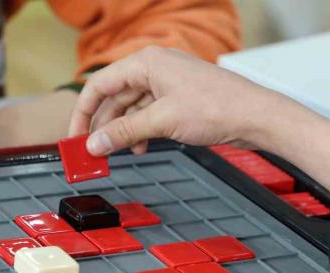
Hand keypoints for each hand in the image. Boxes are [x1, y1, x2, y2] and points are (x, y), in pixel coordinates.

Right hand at [68, 47, 270, 155]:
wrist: (255, 115)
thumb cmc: (217, 107)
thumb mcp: (161, 122)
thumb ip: (124, 132)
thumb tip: (95, 143)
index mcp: (146, 62)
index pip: (100, 85)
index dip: (83, 113)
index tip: (75, 137)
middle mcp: (155, 68)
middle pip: (114, 97)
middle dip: (103, 125)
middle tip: (93, 151)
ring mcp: (168, 83)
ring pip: (131, 108)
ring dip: (123, 131)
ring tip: (120, 153)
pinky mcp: (179, 99)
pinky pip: (149, 113)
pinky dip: (141, 131)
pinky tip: (141, 147)